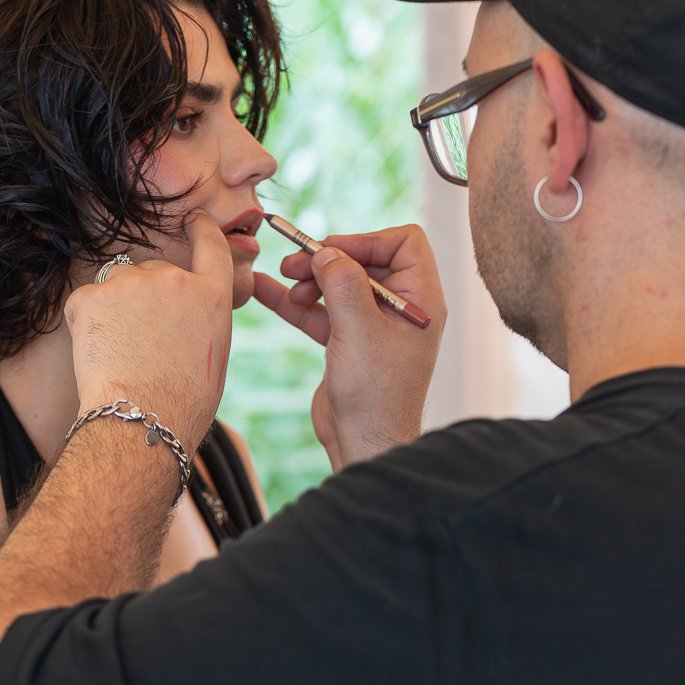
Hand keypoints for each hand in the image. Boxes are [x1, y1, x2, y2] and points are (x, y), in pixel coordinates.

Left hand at [65, 213, 234, 455]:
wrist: (144, 419)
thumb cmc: (182, 404)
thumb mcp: (214, 356)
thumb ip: (201, 319)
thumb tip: (181, 314)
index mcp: (212, 295)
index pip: (210, 245)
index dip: (200, 228)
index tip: (193, 219)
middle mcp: (174, 278)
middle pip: (155, 271)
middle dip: (146, 297)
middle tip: (141, 342)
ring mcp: (131, 283)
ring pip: (118, 282)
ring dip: (115, 306)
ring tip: (119, 350)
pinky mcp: (92, 295)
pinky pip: (85, 301)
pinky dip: (86, 323)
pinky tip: (98, 353)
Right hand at [253, 224, 444, 469]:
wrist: (364, 444)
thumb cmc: (376, 395)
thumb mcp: (358, 330)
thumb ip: (342, 283)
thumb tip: (326, 251)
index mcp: (420, 300)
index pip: (404, 244)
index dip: (367, 240)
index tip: (331, 251)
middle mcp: (400, 308)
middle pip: (365, 260)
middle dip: (328, 259)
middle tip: (295, 263)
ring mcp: (374, 325)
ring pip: (339, 284)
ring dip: (309, 279)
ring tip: (284, 283)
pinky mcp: (348, 342)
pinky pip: (321, 310)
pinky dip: (295, 301)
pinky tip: (264, 290)